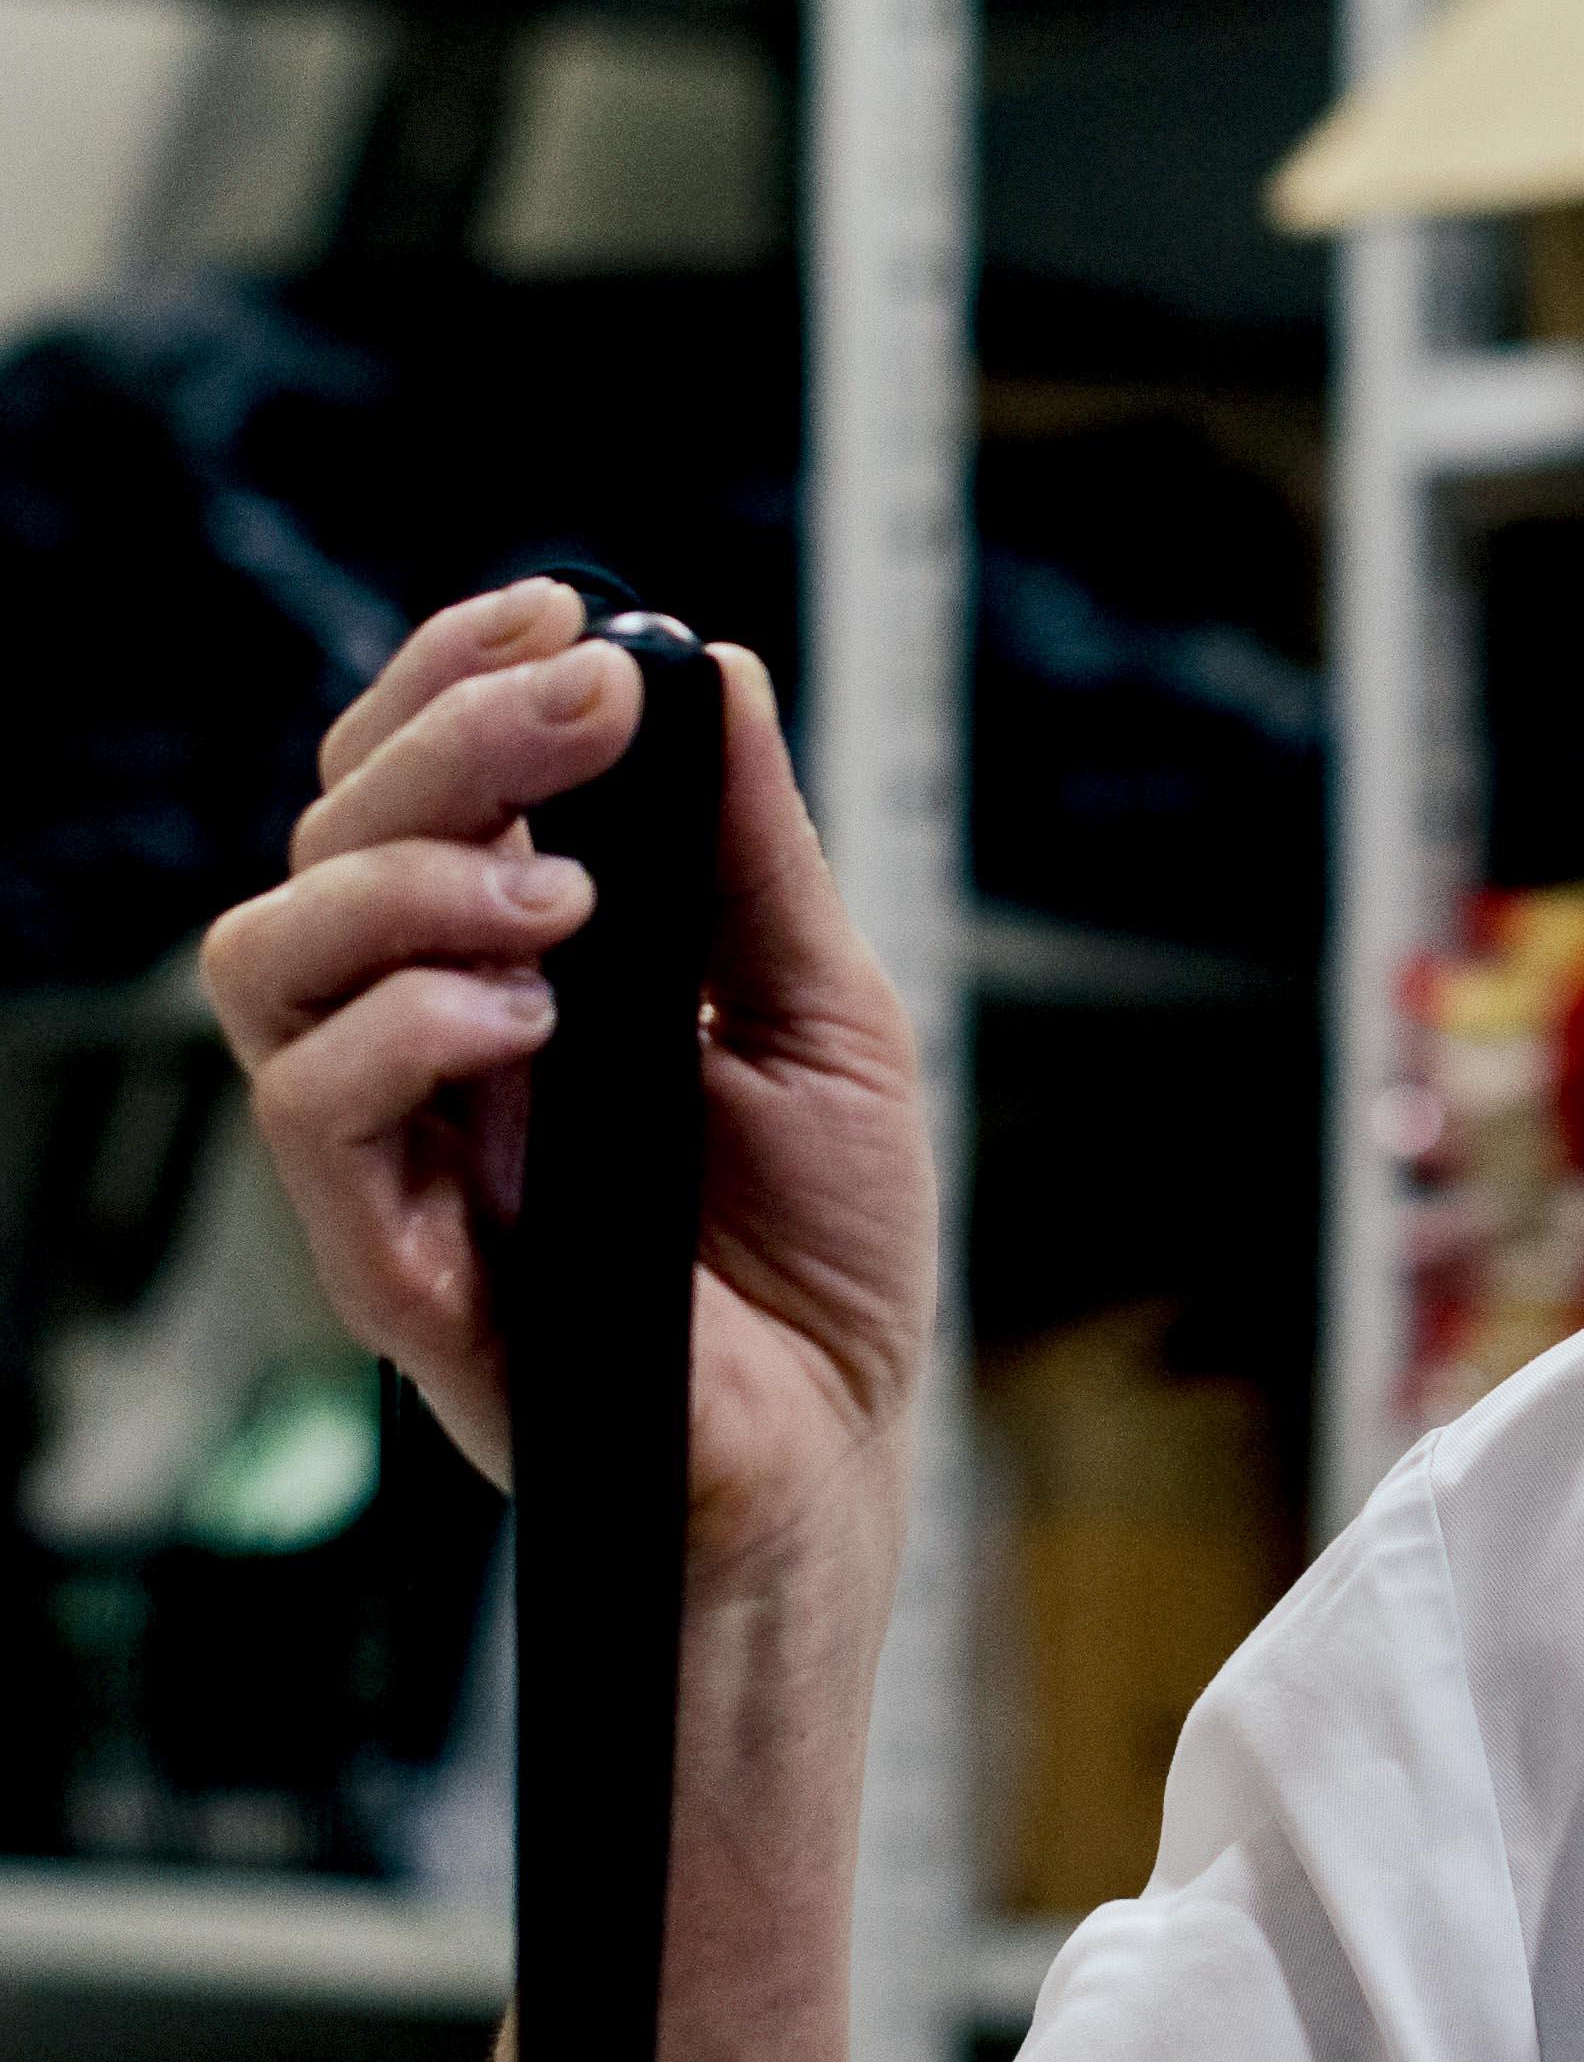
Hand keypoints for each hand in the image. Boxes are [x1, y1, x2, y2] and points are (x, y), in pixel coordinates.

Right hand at [203, 577, 940, 1629]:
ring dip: (404, 882)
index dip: (454, 679)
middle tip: (578, 706)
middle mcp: (434, 1042)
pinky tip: (525, 1020)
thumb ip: (757, 858)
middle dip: (448, 739)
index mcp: (524, 969)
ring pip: (266, 956)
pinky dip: (406, 1029)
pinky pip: (315, 1111)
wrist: (839, 1450)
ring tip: (561, 898)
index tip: (559, 611)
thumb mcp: (830, 1018)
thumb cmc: (828, 1256)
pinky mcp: (390, 1256)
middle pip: (334, 835)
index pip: (419, 787)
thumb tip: (714, 675)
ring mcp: (400, 1145)